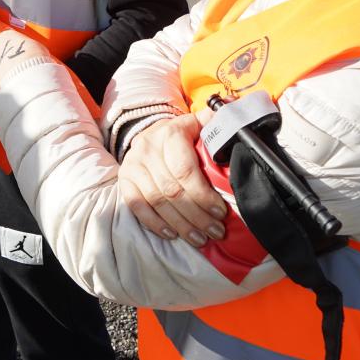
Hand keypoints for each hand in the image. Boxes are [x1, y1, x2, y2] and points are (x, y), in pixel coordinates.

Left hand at [0, 29, 49, 93]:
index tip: (18, 62)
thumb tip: (31, 57)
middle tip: (12, 73)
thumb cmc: (35, 58)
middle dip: (1, 63)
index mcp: (6, 36)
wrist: (27, 71)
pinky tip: (4, 90)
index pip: (6, 43)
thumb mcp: (36, 48)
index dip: (12, 54)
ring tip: (9, 84)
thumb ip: (28, 50)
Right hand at [118, 110, 226, 246]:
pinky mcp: (124, 180)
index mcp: (171, 134)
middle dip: (197, 216)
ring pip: (157, 201)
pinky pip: (137, 206)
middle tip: (216, 231)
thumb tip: (235, 120)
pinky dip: (154, 223)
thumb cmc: (183, 135)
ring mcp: (133, 165)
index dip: (204, 195)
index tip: (221, 212)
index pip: (186, 171)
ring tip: (200, 239)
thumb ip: (216, 124)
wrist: (150, 133)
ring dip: (181, 224)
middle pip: (173, 190)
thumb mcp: (199, 124)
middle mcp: (148, 148)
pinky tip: (172, 234)